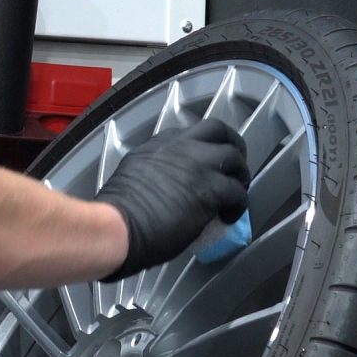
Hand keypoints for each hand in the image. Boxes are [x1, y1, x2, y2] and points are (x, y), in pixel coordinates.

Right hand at [91, 119, 249, 280]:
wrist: (119, 226)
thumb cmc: (117, 213)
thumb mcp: (132, 177)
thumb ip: (152, 173)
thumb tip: (166, 189)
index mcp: (158, 145)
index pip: (189, 133)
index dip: (203, 146)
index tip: (206, 162)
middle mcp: (180, 147)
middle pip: (218, 130)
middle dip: (232, 144)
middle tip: (234, 165)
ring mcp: (198, 164)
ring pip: (233, 156)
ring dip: (239, 174)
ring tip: (237, 191)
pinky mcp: (211, 188)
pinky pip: (238, 192)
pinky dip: (239, 205)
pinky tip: (230, 216)